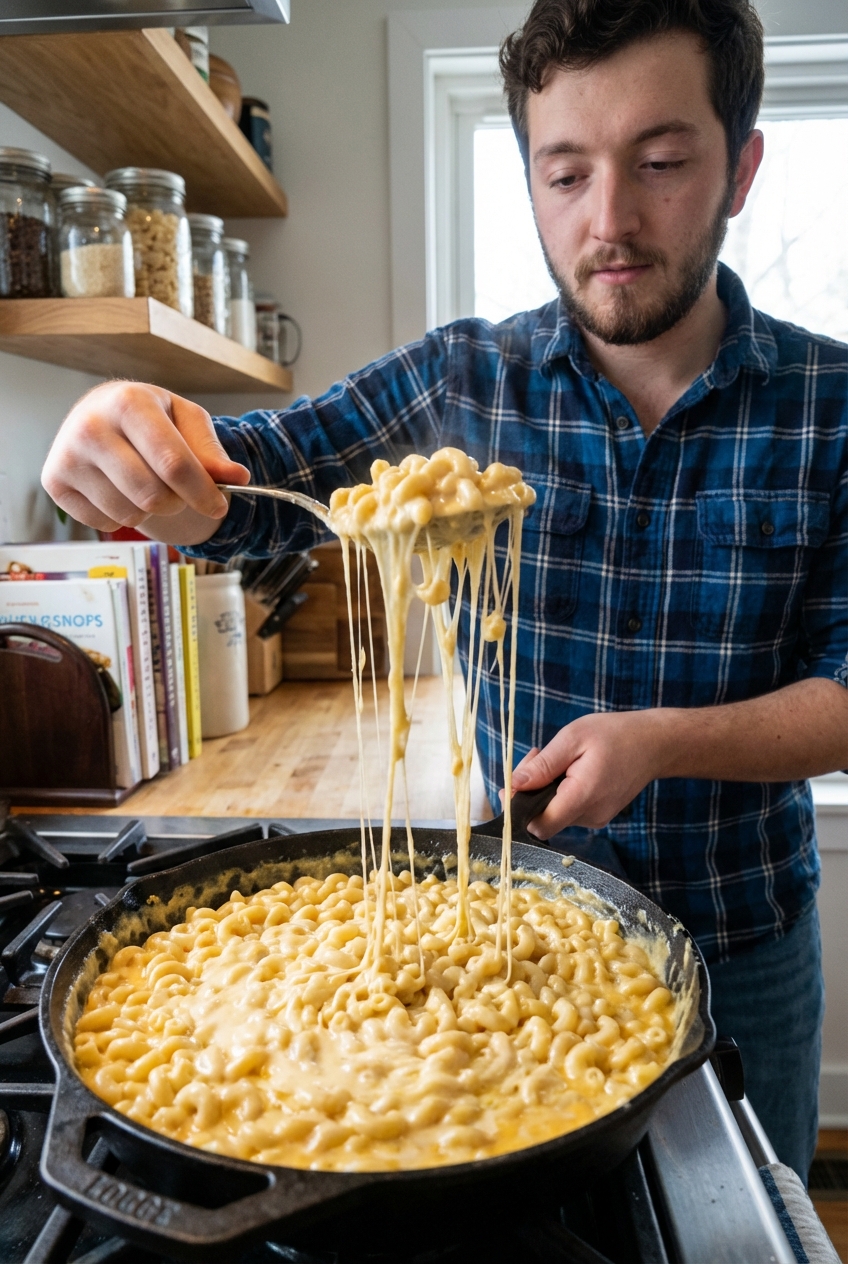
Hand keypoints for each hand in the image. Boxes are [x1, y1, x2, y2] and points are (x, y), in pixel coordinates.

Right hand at [42, 381, 249, 535]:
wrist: (100, 414)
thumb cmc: (149, 418)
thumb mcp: (186, 420)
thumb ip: (211, 450)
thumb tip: (237, 477)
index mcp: (128, 402)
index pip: (173, 464)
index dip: (202, 492)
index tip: (218, 505)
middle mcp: (90, 426)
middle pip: (152, 495)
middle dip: (177, 501)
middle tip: (177, 489)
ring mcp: (67, 456)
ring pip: (129, 514)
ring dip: (149, 510)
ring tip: (144, 483)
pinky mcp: (54, 482)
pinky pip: (104, 523)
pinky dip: (121, 515)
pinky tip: (118, 489)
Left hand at [509, 711, 670, 837]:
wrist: (654, 744)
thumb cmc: (615, 735)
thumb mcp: (573, 738)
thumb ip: (543, 765)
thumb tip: (514, 784)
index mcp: (583, 797)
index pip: (540, 825)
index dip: (519, 809)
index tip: (514, 784)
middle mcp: (590, 816)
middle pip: (544, 817)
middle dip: (531, 790)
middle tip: (536, 755)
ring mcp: (596, 818)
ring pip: (555, 812)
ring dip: (545, 787)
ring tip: (558, 757)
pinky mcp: (599, 815)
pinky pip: (568, 808)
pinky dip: (560, 791)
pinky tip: (569, 768)